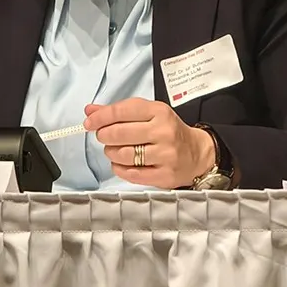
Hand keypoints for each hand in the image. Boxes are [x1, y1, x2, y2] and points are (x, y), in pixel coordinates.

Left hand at [83, 98, 215, 188]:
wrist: (196, 153)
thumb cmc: (169, 131)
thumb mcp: (148, 113)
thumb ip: (118, 111)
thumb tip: (90, 111)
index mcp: (159, 112)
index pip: (121, 111)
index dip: (100, 117)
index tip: (89, 122)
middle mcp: (163, 132)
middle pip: (119, 133)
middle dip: (104, 135)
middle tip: (104, 136)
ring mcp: (165, 155)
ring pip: (122, 155)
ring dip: (111, 153)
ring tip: (115, 150)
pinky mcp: (164, 175)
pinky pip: (130, 174)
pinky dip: (119, 169)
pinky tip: (122, 163)